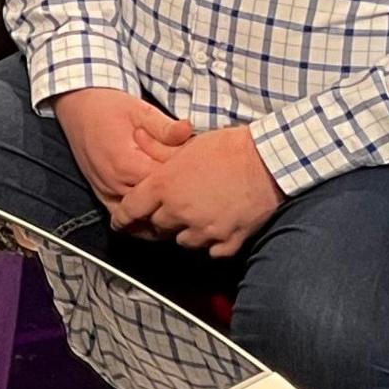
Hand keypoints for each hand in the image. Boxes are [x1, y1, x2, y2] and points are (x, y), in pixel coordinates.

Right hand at [53, 87, 194, 205]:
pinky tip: (157, 214)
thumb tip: (188, 131)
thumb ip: (164, 127)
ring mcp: (106, 192)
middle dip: (177, 197)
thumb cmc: (108, 108)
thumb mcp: (140, 110)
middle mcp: (114, 183)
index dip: (187, 176)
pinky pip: (124, 218)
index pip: (167, 183)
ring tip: (181, 203)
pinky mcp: (102, 195)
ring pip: (141, 217)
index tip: (198, 166)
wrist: (78, 108)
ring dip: (160, 212)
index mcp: (125, 163)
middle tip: (196, 186)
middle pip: (156, 203)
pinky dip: (141, 221)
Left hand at [115, 126, 283, 255]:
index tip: (120, 224)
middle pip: (157, 226)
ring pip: (183, 241)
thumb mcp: (186, 143)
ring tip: (198, 215)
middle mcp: (180, 212)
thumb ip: (158, 148)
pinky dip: (213, 243)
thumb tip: (138, 137)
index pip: (130, 210)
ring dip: (186, 232)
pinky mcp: (229, 240)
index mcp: (165, 187)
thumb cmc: (229, 147)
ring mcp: (205, 229)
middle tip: (172, 209)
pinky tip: (218, 228)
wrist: (268, 160)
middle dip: (160, 219)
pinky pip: (213, 251)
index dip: (122, 219)